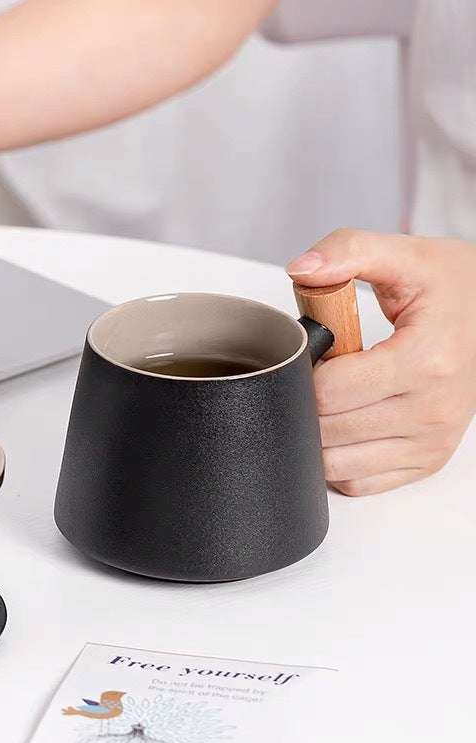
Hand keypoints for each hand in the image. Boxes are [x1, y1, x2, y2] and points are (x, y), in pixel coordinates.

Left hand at [287, 228, 475, 495]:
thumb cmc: (451, 290)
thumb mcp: (404, 254)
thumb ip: (347, 251)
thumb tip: (301, 268)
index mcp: (427, 361)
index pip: (328, 392)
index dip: (302, 373)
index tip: (309, 354)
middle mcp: (432, 411)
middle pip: (326, 431)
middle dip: (305, 401)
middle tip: (320, 372)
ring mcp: (431, 442)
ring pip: (335, 463)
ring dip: (317, 434)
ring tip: (331, 397)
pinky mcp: (426, 461)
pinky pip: (358, 481)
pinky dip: (338, 459)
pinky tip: (344, 425)